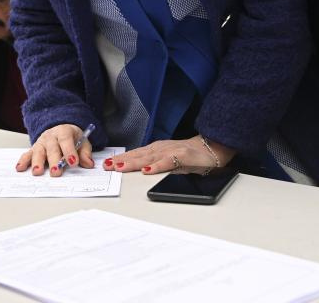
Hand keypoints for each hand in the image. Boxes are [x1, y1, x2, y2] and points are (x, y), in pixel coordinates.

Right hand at [15, 123, 93, 176]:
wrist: (61, 129)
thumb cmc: (72, 137)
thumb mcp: (82, 141)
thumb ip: (85, 153)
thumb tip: (88, 163)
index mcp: (64, 131)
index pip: (66, 140)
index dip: (69, 151)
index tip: (73, 162)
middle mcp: (51, 136)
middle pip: (52, 149)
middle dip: (54, 161)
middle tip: (56, 172)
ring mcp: (41, 143)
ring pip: (38, 152)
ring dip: (37, 162)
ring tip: (38, 172)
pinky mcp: (34, 149)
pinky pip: (27, 154)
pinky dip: (23, 161)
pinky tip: (20, 168)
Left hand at [102, 135, 235, 174]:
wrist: (211, 148)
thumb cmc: (190, 155)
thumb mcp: (168, 160)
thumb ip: (153, 164)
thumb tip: (137, 171)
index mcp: (156, 150)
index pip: (135, 154)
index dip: (121, 159)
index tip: (106, 164)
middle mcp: (160, 148)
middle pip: (138, 155)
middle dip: (121, 161)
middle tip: (107, 166)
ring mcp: (171, 151)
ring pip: (149, 157)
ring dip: (134, 162)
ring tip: (120, 167)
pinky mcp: (182, 156)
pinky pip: (167, 162)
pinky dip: (156, 166)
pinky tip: (147, 170)